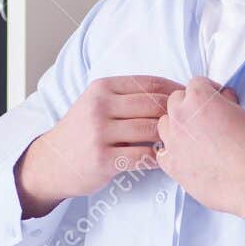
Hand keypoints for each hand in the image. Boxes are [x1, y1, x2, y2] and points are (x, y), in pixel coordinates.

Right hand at [15, 75, 182, 217]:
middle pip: (153, 105)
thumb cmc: (82, 132)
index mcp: (101, 88)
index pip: (148, 83)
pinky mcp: (103, 159)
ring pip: (150, 129)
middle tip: (192, 123)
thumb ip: (126, 96)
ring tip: (180, 141)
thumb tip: (173, 91)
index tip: (189, 99)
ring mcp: (99, 133)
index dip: (174, 89)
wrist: (52, 162)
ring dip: (170, 136)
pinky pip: (143, 156)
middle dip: (176, 113)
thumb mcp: (96, 103)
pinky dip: (159, 157)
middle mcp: (99, 106)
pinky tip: (164, 159)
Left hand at [155, 77, 244, 219]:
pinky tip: (187, 155)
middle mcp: (181, 117)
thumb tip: (223, 102)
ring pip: (164, 124)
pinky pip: (162, 152)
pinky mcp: (172, 165)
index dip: (208, 90)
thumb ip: (227, 104)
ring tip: (195, 136)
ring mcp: (173, 141)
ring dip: (177, 126)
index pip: (195, 83)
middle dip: (189, 105)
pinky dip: (172, 151)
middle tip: (205, 116)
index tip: (214, 97)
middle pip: (175, 101)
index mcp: (199, 99)